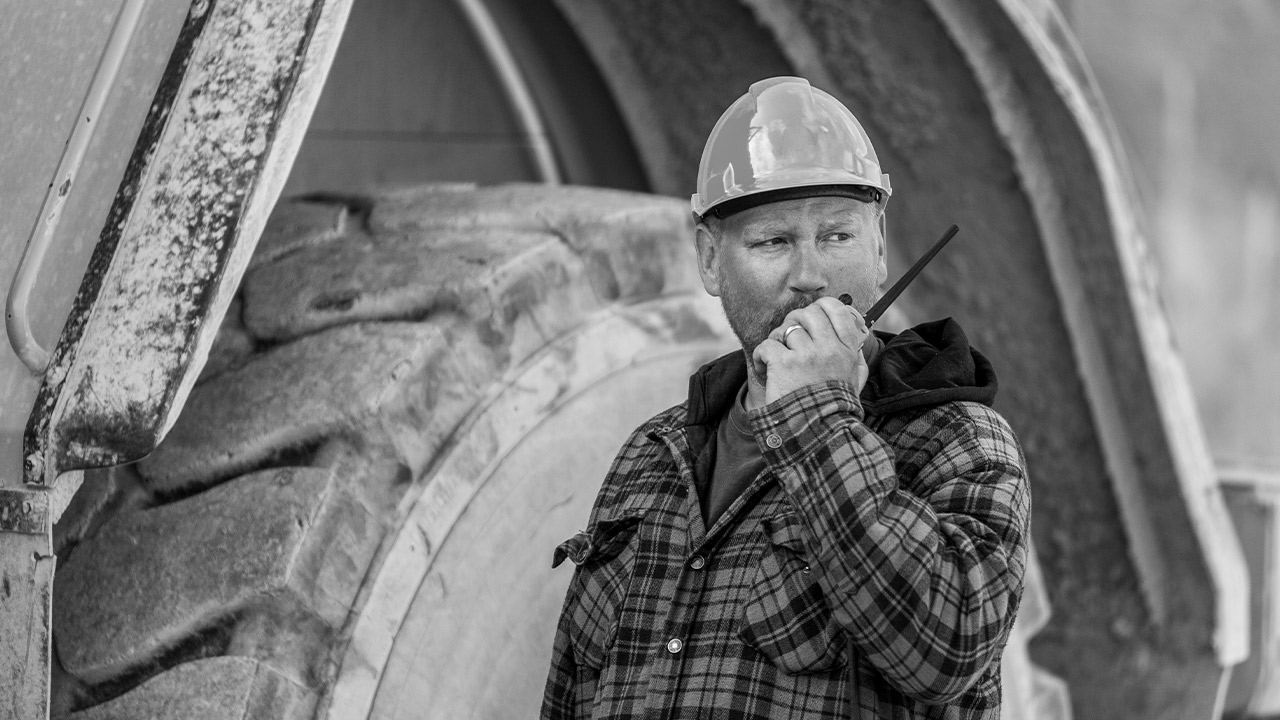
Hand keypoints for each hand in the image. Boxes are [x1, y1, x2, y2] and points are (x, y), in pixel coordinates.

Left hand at [751, 297, 869, 404]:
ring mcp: (806, 355)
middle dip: (795, 321)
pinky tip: (763, 369)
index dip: (821, 307)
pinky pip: (767, 344)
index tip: (812, 316)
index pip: (836, 310)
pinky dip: (761, 356)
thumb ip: (857, 359)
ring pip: (786, 329)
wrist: (816, 433)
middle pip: (808, 313)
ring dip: (777, 341)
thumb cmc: (833, 408)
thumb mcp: (855, 382)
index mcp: (847, 350)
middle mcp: (829, 348)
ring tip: (777, 359)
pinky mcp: (783, 363)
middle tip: (789, 338)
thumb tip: (858, 340)